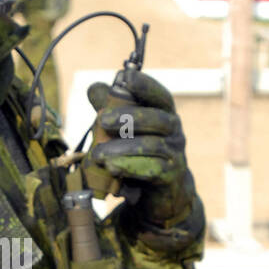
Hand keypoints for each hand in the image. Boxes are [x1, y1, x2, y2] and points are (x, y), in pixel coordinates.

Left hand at [86, 66, 196, 225]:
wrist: (157, 192)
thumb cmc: (139, 152)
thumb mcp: (125, 130)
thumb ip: (111, 108)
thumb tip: (93, 87)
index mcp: (165, 114)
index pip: (160, 95)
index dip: (145, 85)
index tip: (126, 76)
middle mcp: (174, 131)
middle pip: (157, 119)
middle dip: (128, 116)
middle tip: (102, 120)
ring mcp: (175, 154)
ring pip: (151, 146)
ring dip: (122, 148)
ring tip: (98, 154)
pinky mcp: (170, 176)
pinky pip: (152, 170)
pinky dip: (130, 167)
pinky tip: (112, 168)